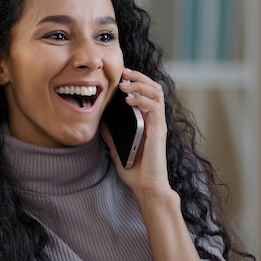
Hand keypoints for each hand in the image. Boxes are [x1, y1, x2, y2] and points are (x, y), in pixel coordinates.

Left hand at [100, 68, 171, 198]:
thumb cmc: (136, 173)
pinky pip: (155, 108)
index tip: (122, 76)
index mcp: (147, 123)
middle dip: (139, 77)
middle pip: (154, 89)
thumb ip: (112, 137)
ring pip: (157, 94)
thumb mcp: (118, 151)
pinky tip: (130, 99)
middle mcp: (155, 121)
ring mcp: (158, 125)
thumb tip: (101, 125)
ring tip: (126, 83)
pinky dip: (143, 99)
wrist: (147, 188)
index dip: (137, 82)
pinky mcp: (158, 131)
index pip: (146, 94)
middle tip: (124, 72)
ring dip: (141, 85)